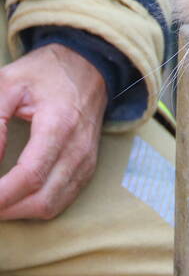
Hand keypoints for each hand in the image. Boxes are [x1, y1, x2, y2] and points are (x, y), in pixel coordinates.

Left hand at [0, 44, 106, 219]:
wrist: (91, 64)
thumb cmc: (47, 72)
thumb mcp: (8, 84)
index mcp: (59, 125)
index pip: (29, 176)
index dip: (0, 195)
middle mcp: (78, 148)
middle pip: (41, 200)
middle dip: (5, 209)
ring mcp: (86, 159)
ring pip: (52, 205)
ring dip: (19, 211)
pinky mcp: (88, 165)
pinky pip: (63, 199)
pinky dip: (36, 206)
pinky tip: (17, 198)